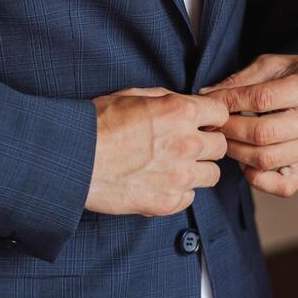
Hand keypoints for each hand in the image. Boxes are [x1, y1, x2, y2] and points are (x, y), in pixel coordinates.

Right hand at [85, 86, 228, 217]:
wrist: (75, 159)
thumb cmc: (98, 123)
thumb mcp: (133, 94)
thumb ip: (166, 99)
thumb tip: (183, 103)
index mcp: (181, 112)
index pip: (221, 113)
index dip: (211, 118)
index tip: (202, 123)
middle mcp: (188, 143)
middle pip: (221, 146)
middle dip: (207, 144)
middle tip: (186, 145)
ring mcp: (180, 175)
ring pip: (212, 174)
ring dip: (197, 169)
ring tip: (174, 166)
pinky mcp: (169, 202)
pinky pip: (190, 197)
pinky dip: (179, 191)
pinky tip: (159, 182)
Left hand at [199, 54, 297, 197]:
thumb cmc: (294, 76)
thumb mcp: (271, 65)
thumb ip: (240, 79)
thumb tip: (206, 96)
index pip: (263, 99)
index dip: (230, 101)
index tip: (210, 101)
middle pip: (263, 133)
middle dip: (229, 129)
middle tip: (214, 124)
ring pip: (266, 160)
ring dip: (236, 151)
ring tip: (225, 139)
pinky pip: (281, 187)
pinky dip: (256, 178)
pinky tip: (245, 161)